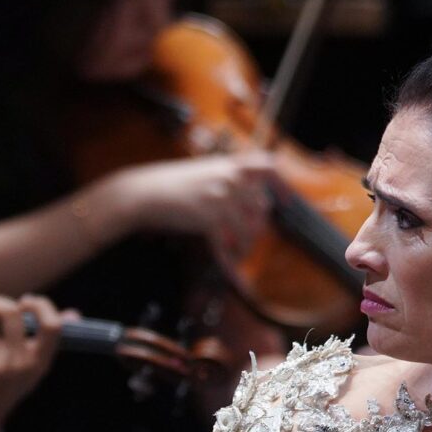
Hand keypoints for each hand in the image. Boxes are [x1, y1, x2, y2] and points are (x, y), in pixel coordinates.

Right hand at [104, 151, 280, 268]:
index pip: (269, 168)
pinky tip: (229, 266)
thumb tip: (249, 200)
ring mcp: (221, 198)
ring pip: (248, 229)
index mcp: (230, 165)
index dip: (282, 186)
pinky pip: (228, 243)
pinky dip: (229, 258)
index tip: (287, 202)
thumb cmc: (169, 184)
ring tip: (238, 254)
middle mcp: (230, 179)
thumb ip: (227, 180)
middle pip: (260, 207)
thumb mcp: (202, 172)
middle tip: (248, 240)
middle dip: (257, 227)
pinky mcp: (209, 217)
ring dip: (245, 246)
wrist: (144, 193)